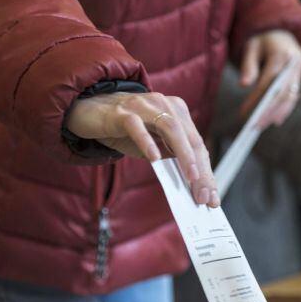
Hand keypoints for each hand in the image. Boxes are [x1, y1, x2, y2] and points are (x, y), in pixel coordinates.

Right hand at [66, 92, 218, 206]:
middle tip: (203, 195)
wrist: (88, 111)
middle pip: (189, 138)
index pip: (196, 143)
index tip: (211, 197)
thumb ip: (169, 157)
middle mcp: (164, 104)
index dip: (206, 171)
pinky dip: (148, 142)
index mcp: (176, 112)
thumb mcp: (151, 145)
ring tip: (191, 177)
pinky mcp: (122, 112)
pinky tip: (155, 158)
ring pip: (171, 128)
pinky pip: (137, 127)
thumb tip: (190, 183)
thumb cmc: (122, 130)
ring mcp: (144, 106)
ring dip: (184, 155)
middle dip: (200, 169)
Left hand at [239, 29, 300, 127]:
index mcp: (282, 54)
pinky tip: (275, 120)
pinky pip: (293, 96)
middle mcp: (295, 64)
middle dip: (268, 112)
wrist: (281, 31)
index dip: (256, 99)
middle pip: (282, 92)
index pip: (268, 82)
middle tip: (255, 126)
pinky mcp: (300, 77)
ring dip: (277, 114)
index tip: (244, 113)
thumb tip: (243, 85)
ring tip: (263, 126)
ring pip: (291, 97)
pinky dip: (285, 109)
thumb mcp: (251, 47)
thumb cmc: (262, 40)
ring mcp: (300, 71)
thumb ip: (248, 65)